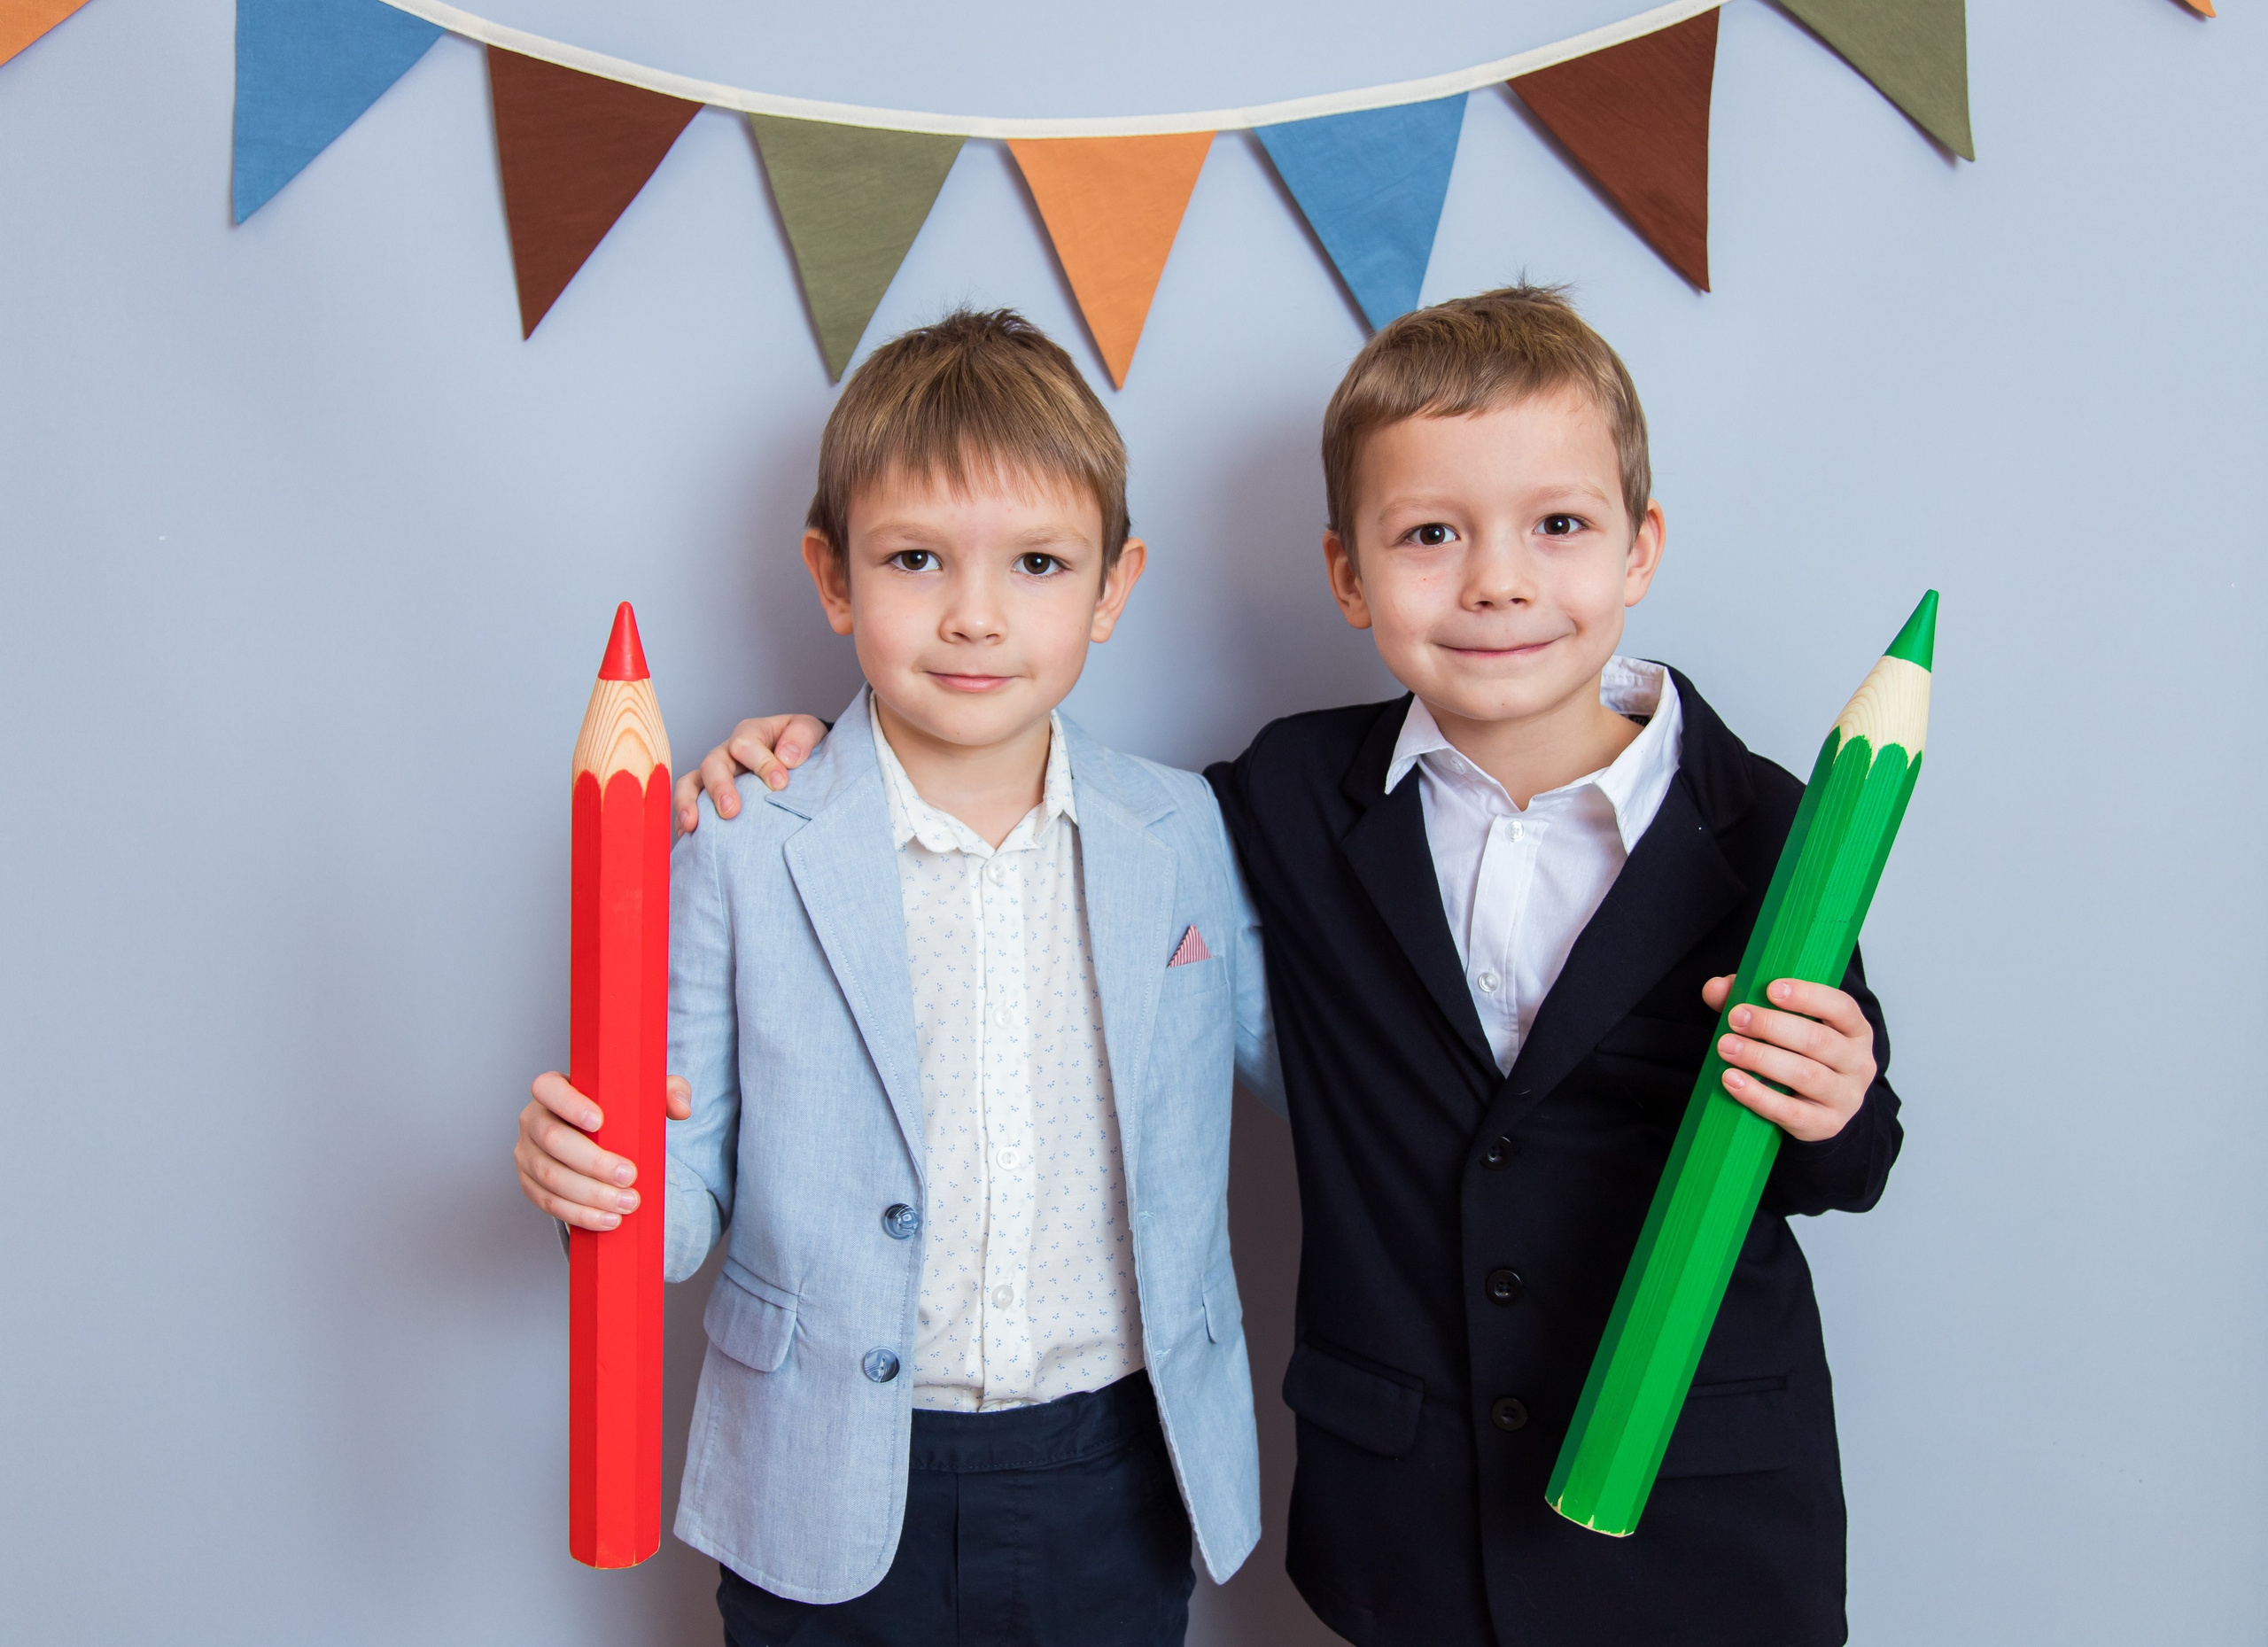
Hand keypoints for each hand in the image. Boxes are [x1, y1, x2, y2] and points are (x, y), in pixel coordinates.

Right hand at [516, 1070, 692, 1229]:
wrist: (598, 1140)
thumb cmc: (617, 1111)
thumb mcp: (643, 1095)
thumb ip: (667, 1092)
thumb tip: (681, 1109)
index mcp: (552, 1089)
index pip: (548, 1089)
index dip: (570, 1104)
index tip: (600, 1121)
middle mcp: (532, 1120)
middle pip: (553, 1140)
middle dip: (593, 1162)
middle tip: (630, 1177)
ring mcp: (527, 1154)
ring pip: (551, 1177)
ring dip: (590, 1195)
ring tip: (627, 1204)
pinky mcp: (530, 1184)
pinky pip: (549, 1203)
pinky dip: (580, 1215)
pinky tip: (609, 1220)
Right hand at [672, 714, 830, 832]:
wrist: (799, 755)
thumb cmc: (800, 743)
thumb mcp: (808, 730)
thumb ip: (801, 737)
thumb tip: (787, 757)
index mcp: (751, 734)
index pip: (746, 744)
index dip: (761, 763)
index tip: (779, 784)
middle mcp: (727, 753)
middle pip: (712, 764)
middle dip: (720, 787)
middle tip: (731, 811)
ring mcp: (715, 775)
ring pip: (691, 783)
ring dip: (689, 803)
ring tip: (692, 825)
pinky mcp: (710, 796)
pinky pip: (689, 804)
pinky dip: (685, 819)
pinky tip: (688, 838)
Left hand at [1699, 976, 1876, 1142]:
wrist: (1818, 1110)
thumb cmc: (1800, 1056)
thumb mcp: (1785, 1024)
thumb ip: (1750, 999)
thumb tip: (1715, 988)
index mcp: (1854, 1029)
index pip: (1840, 1006)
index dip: (1807, 996)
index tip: (1771, 989)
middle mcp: (1858, 1062)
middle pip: (1817, 1040)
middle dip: (1772, 1026)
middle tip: (1736, 1018)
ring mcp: (1845, 1097)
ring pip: (1805, 1075)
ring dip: (1761, 1058)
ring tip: (1726, 1047)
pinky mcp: (1825, 1125)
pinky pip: (1789, 1111)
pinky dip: (1757, 1095)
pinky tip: (1731, 1080)